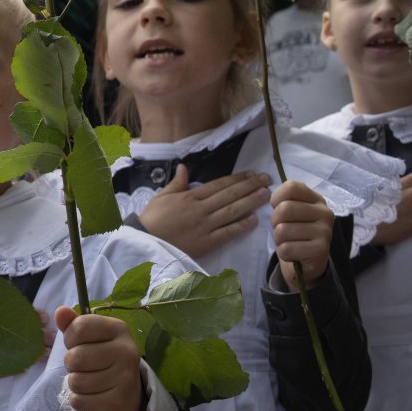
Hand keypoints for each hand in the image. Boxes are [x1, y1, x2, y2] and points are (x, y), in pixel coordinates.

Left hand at [53, 307, 145, 410]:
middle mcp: (126, 351)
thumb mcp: (91, 337)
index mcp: (118, 329)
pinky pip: (79, 401)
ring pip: (76, 381)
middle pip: (76, 357)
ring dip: (75, 383)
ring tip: (88, 380)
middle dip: (71, 364)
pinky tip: (92, 396)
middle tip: (82, 366)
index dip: (69, 338)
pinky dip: (79, 400)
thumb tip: (60, 311)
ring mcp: (125, 378)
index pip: (79, 327)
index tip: (76, 344)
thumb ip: (74, 324)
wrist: (127, 392)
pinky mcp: (118, 402)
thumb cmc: (103, 358)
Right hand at [136, 166, 269, 258]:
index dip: (237, 179)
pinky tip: (254, 220)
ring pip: (232, 211)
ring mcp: (205, 226)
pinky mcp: (206, 243)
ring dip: (250, 202)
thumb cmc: (151, 219)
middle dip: (250, 186)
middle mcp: (201, 209)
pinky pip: (227, 233)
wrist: (145, 243)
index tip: (251, 174)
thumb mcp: (161, 196)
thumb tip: (184, 167)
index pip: (218, 185)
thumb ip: (176, 183)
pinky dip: (241, 226)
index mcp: (190, 197)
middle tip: (267, 179)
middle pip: (229, 195)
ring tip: (265, 195)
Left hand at [270, 180, 334, 287]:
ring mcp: (325, 231)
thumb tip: (269, 194)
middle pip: (285, 209)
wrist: (306, 264)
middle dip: (275, 222)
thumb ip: (284, 201)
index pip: (292, 187)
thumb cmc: (295, 234)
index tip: (277, 208)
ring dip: (279, 240)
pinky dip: (284, 254)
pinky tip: (294, 254)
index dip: (276, 198)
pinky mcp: (321, 250)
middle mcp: (325, 213)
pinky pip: (287, 249)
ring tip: (289, 242)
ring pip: (283, 230)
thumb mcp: (290, 214)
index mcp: (316, 200)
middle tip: (282, 230)